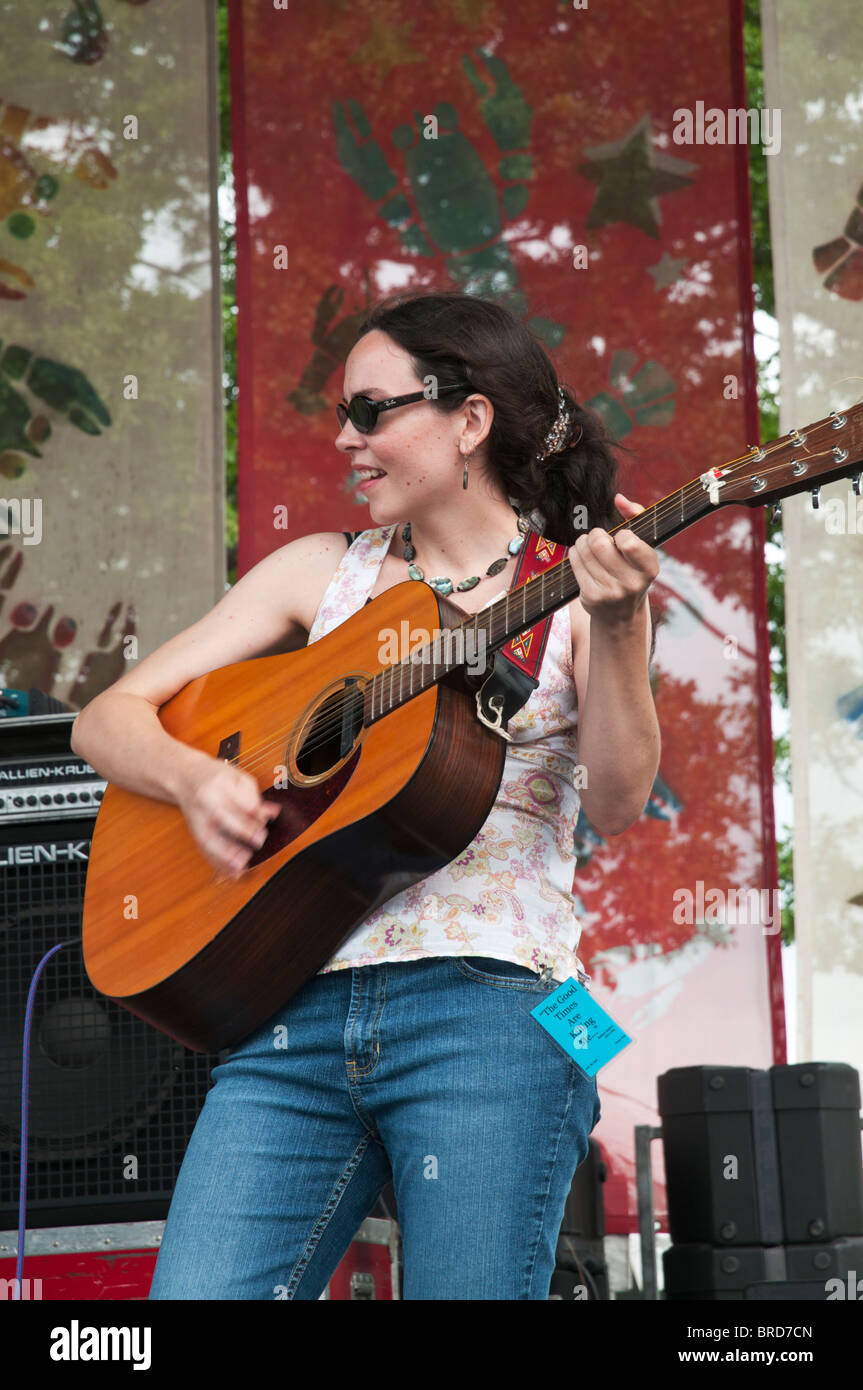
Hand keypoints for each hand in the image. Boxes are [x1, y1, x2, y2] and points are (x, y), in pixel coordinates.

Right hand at [177, 756, 280, 879]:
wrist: (185, 778)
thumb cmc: (216, 777)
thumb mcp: (238, 777)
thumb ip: (255, 796)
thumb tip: (272, 813)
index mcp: (219, 784)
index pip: (238, 799)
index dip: (255, 812)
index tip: (267, 819)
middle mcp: (205, 802)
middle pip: (222, 817)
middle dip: (242, 831)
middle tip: (259, 840)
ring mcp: (197, 820)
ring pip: (209, 839)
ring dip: (226, 855)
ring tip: (243, 864)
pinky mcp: (194, 833)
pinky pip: (205, 851)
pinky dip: (220, 865)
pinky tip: (234, 873)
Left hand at [569, 493, 658, 624]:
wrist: (621, 614)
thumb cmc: (631, 570)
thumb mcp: (642, 547)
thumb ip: (636, 516)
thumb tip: (619, 499)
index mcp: (650, 567)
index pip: (628, 541)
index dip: (620, 535)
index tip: (620, 540)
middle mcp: (632, 583)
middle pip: (600, 544)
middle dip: (595, 535)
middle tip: (598, 539)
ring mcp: (610, 592)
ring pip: (584, 551)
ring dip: (583, 542)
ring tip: (589, 546)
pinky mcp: (591, 597)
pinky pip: (575, 563)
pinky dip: (575, 554)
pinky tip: (583, 557)